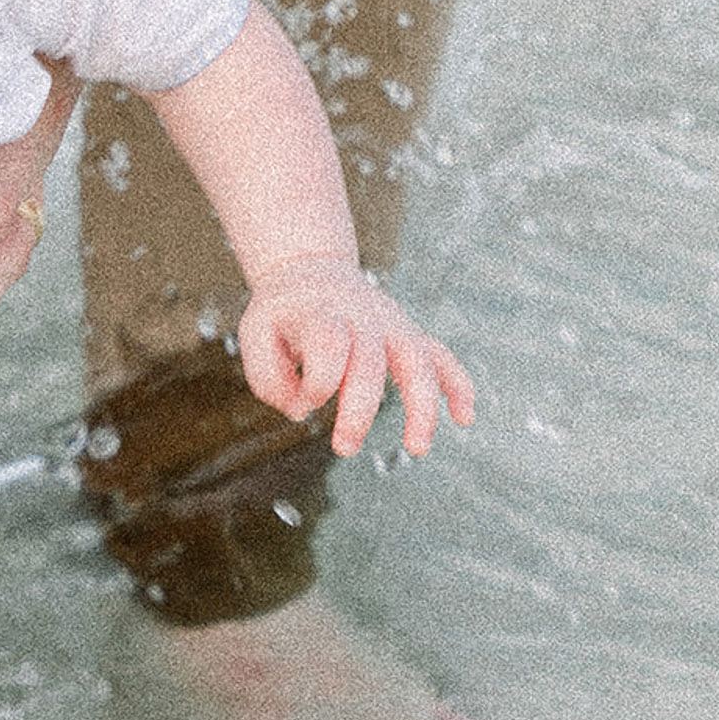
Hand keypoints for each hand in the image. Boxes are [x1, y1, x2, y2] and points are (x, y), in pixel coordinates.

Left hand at [238, 254, 473, 455]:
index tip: (302, 403)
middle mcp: (360, 318)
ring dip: (422, 405)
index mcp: (320, 314)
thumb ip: (268, 378)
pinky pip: (440, 356)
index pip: (328, 344)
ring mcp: (391, 324)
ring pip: (416, 359)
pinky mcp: (409, 334)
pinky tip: (464, 417)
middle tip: (344, 448)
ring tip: (418, 447)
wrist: (312, 271)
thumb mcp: (255, 335)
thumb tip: (302, 410)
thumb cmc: (283, 313)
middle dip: (359, 410)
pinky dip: (457, 384)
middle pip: (369, 361)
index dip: (316, 383)